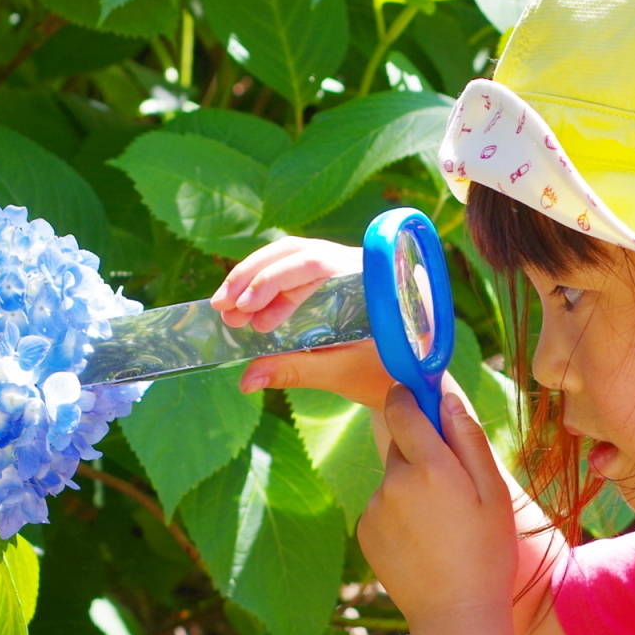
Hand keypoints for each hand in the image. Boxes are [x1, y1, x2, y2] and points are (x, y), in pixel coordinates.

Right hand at [210, 236, 392, 407]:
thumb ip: (293, 372)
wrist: (410, 379)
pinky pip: (294, 273)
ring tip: (227, 310)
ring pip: (289, 258)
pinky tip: (246, 310)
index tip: (245, 309)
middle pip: (295, 253)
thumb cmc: (386, 375)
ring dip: (253, 280)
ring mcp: (344, 266)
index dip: (273, 281)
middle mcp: (358, 262)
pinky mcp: (333, 278)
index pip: (314, 263)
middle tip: (223, 310)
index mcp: (369, 278)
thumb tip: (245, 381)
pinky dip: (267, 289)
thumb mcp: (340, 373)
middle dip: (253, 278)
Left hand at [358, 385, 517, 626]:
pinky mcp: (364, 531)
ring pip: (393, 478)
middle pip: (400, 444)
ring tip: (441, 523)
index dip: (408, 395)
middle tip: (451, 485)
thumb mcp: (494, 493)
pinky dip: (398, 513)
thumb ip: (469, 440)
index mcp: (431, 468)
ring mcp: (375, 508)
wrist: (456, 614)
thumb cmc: (486, 553)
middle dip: (421, 451)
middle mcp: (395, 482)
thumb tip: (445, 397)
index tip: (416, 394)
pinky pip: (382, 505)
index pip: (402, 409)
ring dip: (411, 486)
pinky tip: (423, 540)